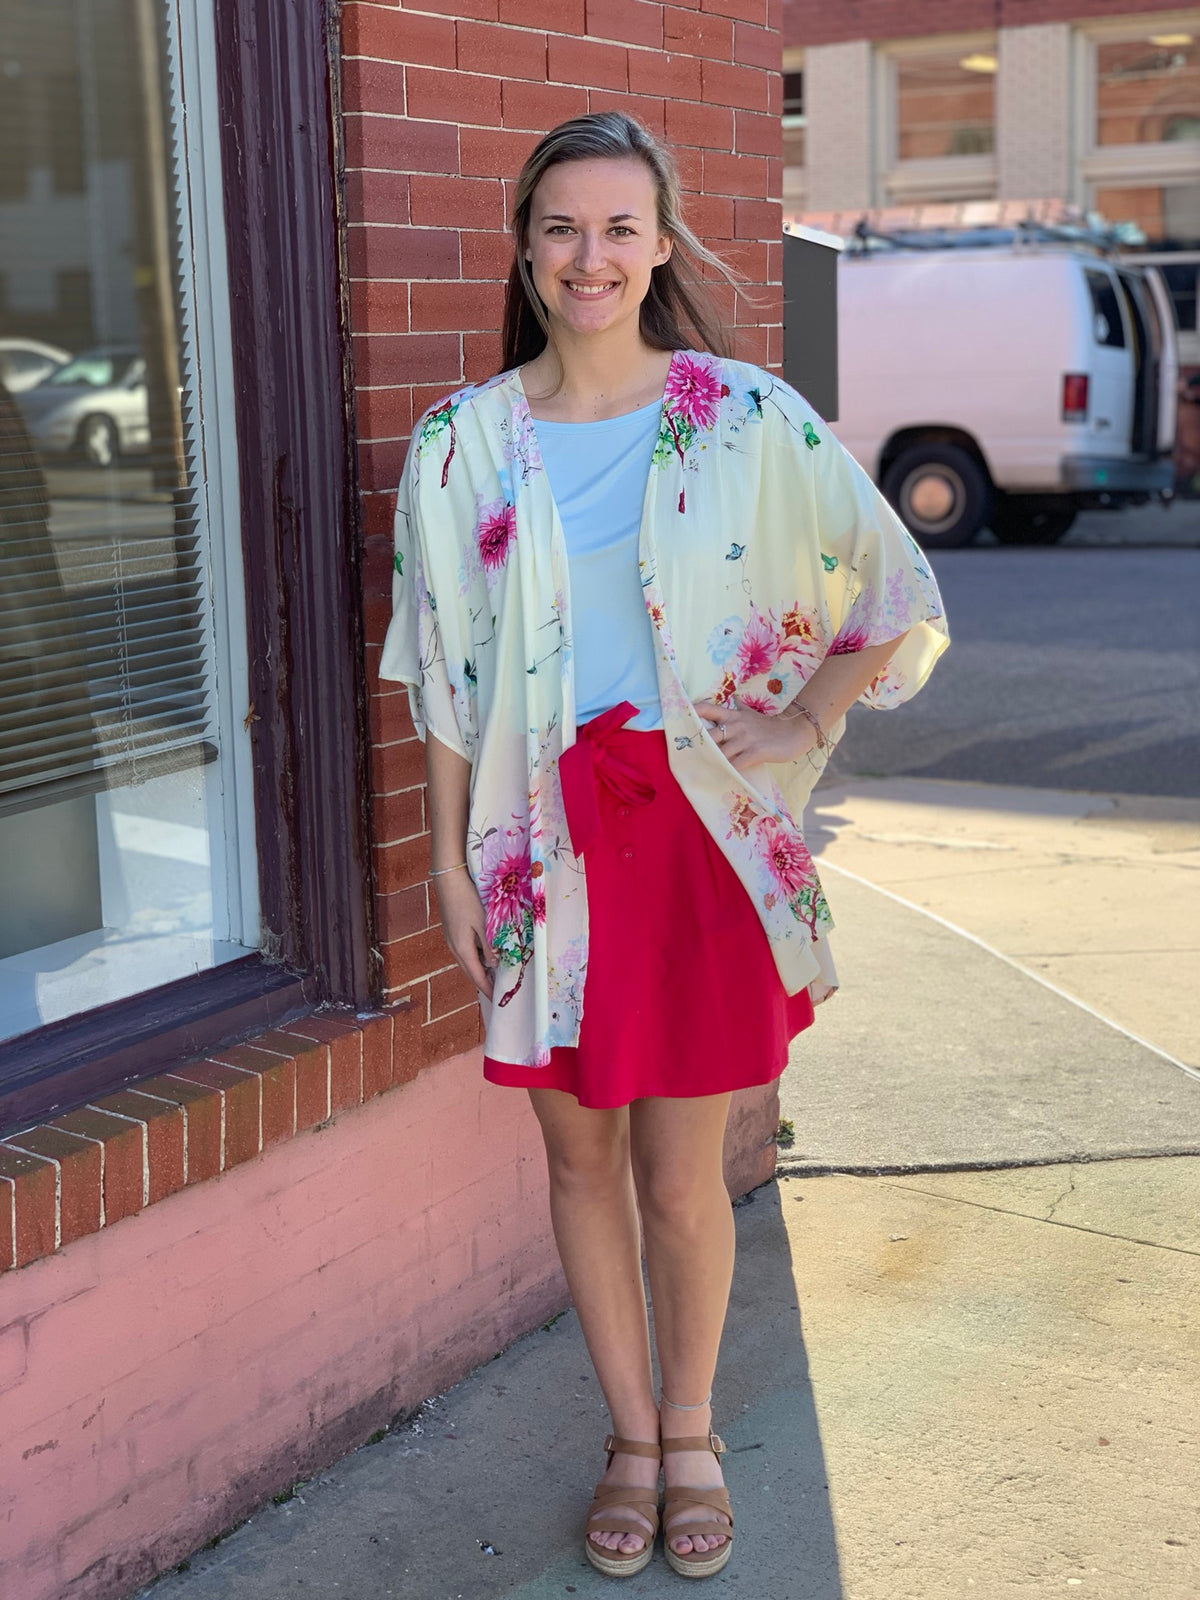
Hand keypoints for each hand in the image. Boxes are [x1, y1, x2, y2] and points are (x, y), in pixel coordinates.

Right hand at [433, 868, 497, 998]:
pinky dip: (475, 960)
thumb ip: (489, 945)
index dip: (486, 988)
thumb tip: (494, 964)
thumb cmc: (467, 900)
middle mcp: (454, 948)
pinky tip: (484, 956)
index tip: (495, 999)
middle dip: (482, 983)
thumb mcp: (482, 924)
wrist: (449, 882)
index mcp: (462, 948)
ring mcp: (451, 941)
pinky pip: (464, 953)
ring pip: (466, 962)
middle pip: (470, 972)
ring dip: (478, 971)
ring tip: (493, 977)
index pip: (476, 976)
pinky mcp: (452, 933)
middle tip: (495, 992)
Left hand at [693, 697, 816, 771]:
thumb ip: (742, 709)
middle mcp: (736, 725)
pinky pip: (735, 764)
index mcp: (733, 715)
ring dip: (711, 763)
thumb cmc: (772, 726)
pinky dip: (727, 771)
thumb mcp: (754, 715)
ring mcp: (746, 739)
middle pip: (708, 735)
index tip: (679, 721)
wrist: (796, 731)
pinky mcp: (755, 752)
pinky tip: (722, 777)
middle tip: (686, 758)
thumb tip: (735, 699)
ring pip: (720, 752)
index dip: (691, 713)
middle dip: (697, 747)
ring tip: (701, 772)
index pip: (707, 708)